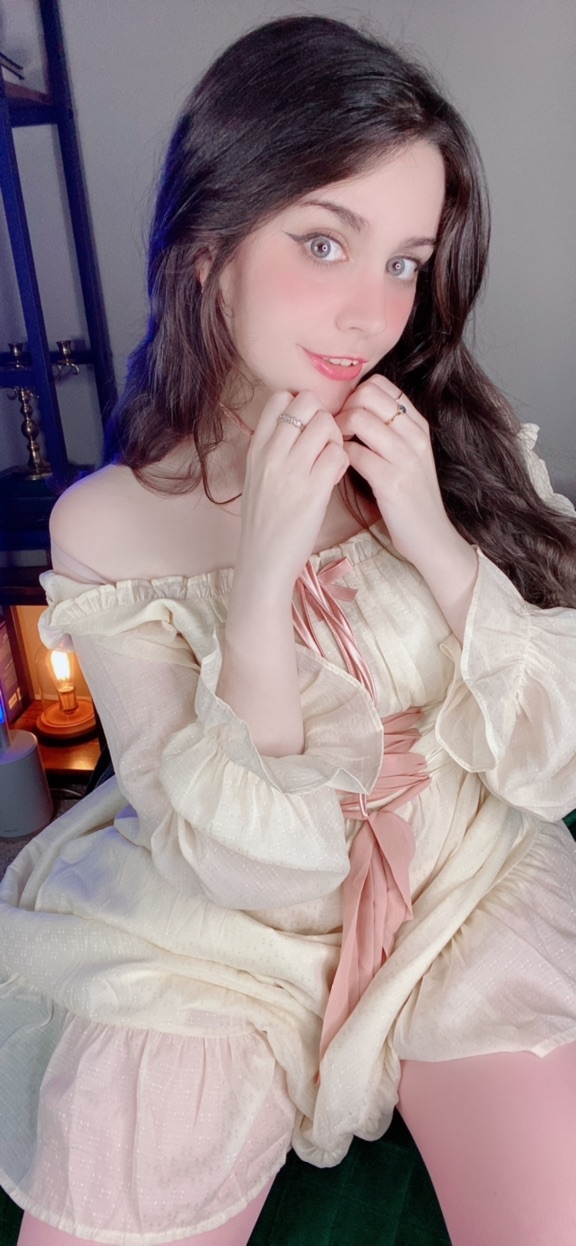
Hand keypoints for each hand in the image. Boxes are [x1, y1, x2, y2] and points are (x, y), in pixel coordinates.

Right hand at [237, 389, 347, 595]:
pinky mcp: (314, 491)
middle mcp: (271, 454)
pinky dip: (342, 461)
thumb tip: (297, 427)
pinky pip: (339, 454)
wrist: (263, 560)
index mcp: (256, 449)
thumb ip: (272, 450)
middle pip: (307, 403)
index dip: (301, 406)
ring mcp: (292, 471)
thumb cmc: (264, 521)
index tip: (307, 427)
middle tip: (324, 441)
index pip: (280, 398)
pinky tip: (334, 476)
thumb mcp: (256, 478)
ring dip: (336, 438)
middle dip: (323, 416)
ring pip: (326, 424)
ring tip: (331, 459)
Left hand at [336, 375, 477, 636]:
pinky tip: (338, 468)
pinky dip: (339, 456)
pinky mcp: (392, 482)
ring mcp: (405, 458)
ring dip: (337, 431)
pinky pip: (354, 452)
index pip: (381, 385)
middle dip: (342, 409)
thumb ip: (390, 433)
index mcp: (419, 426)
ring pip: (359, 418)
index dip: (355, 395)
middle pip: (367, 395)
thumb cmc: (412, 499)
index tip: (346, 417)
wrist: (432, 539)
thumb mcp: (409, 458)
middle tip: (335, 433)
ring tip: (334, 449)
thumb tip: (354, 410)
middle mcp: (415, 436)